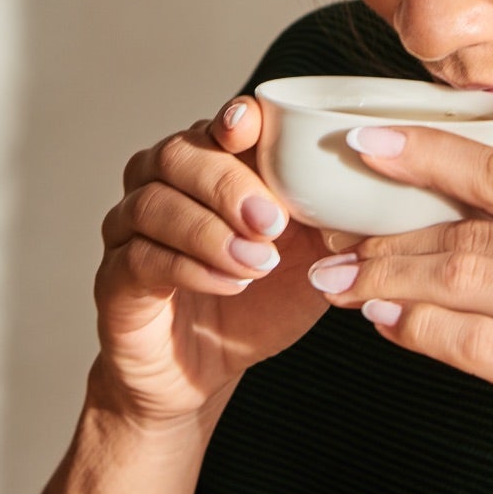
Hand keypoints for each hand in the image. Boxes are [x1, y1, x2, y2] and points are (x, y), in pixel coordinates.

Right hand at [91, 97, 331, 429]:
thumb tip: (377, 194)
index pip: (215, 126)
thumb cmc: (253, 306)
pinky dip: (189, 267)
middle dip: (227, 183)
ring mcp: (130, 230)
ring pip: (154, 204)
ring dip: (211, 230)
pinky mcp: (115, 277)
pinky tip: (227, 282)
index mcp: (208, 167)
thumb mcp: (306, 261)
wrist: (201, 373)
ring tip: (257, 263)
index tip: (249, 127)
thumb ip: (330, 223)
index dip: (232, 120)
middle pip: (178, 155)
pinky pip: (142, 258)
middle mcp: (160, 185)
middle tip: (272, 221)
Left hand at [302, 124, 492, 493]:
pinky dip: (416, 329)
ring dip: (387, 281)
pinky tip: (384, 324)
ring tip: (341, 285)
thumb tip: (429, 217)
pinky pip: (472, 343)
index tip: (364, 145)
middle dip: (387, 237)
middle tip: (331, 244)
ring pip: (462, 280)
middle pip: (472, 233)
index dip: (428, 153)